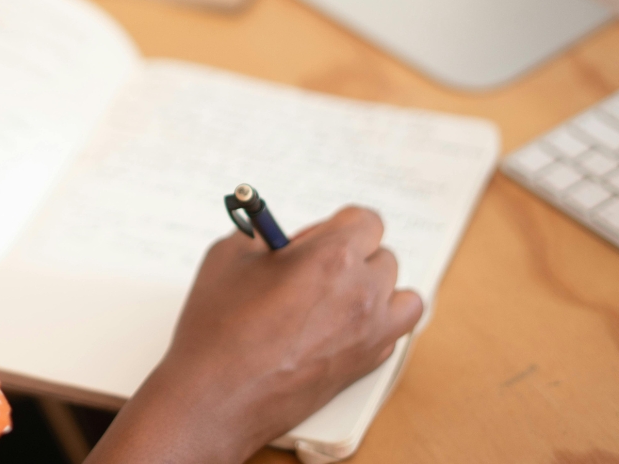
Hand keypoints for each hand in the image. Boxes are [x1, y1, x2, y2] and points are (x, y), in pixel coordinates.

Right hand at [86, 207, 423, 463]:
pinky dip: (377, 326)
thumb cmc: (218, 331)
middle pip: (383, 257)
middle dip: (352, 258)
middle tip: (313, 270)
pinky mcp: (366, 365)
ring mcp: (370, 332)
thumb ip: (262, 235)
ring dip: (378, 291)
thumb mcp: (228, 257)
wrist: (216, 398)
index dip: (337, 226)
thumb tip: (277, 236)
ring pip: (403, 297)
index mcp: (333, 256)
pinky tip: (341, 328)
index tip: (315, 238)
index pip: (366, 221)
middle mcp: (361, 292)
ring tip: (341, 298)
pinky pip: (393, 334)